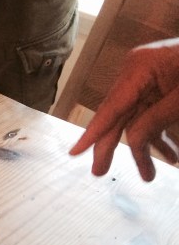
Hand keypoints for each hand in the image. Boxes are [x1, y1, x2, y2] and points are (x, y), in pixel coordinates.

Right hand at [69, 38, 178, 180]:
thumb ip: (156, 120)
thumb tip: (131, 142)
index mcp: (139, 68)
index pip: (112, 107)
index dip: (93, 133)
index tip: (76, 152)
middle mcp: (137, 72)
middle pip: (118, 115)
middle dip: (112, 145)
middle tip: (100, 172)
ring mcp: (147, 78)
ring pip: (136, 119)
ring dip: (145, 146)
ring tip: (148, 175)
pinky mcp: (160, 85)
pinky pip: (151, 113)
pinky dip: (159, 134)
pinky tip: (169, 155)